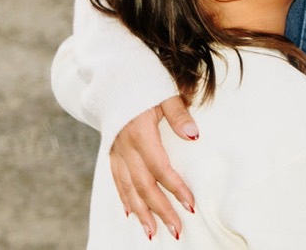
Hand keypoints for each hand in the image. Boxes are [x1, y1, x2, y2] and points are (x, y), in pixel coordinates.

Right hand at [108, 95, 199, 240]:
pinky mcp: (111, 150)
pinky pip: (116, 180)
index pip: (160, 169)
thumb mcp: (164, 92)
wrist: (113, 74)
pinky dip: (123, 198)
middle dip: (160, 210)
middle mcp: (125, 146)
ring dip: (141, 212)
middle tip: (176, 229)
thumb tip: (195, 135)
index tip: (191, 205)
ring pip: (127, 188)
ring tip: (152, 232)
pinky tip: (131, 213)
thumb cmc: (144, 81)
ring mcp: (115, 150)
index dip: (175, 189)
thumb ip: (179, 114)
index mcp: (140, 133)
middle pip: (144, 186)